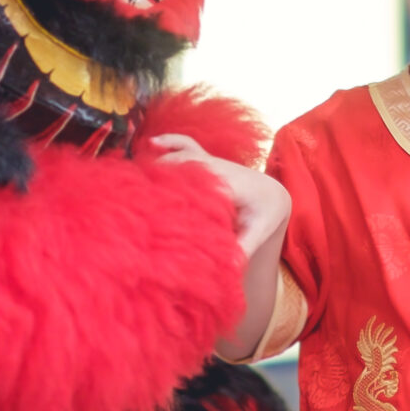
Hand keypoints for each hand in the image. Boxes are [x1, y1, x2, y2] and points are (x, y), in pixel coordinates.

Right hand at [151, 133, 289, 256]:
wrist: (272, 194)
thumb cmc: (263, 216)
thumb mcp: (258, 233)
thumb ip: (243, 249)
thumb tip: (228, 269)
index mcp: (232, 186)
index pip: (201, 185)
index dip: (178, 190)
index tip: (157, 202)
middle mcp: (221, 169)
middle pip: (186, 167)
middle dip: (163, 178)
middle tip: (138, 194)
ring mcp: (212, 161)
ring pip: (183, 154)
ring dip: (161, 162)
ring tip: (138, 175)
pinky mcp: (206, 158)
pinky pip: (186, 143)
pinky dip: (170, 141)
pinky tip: (152, 142)